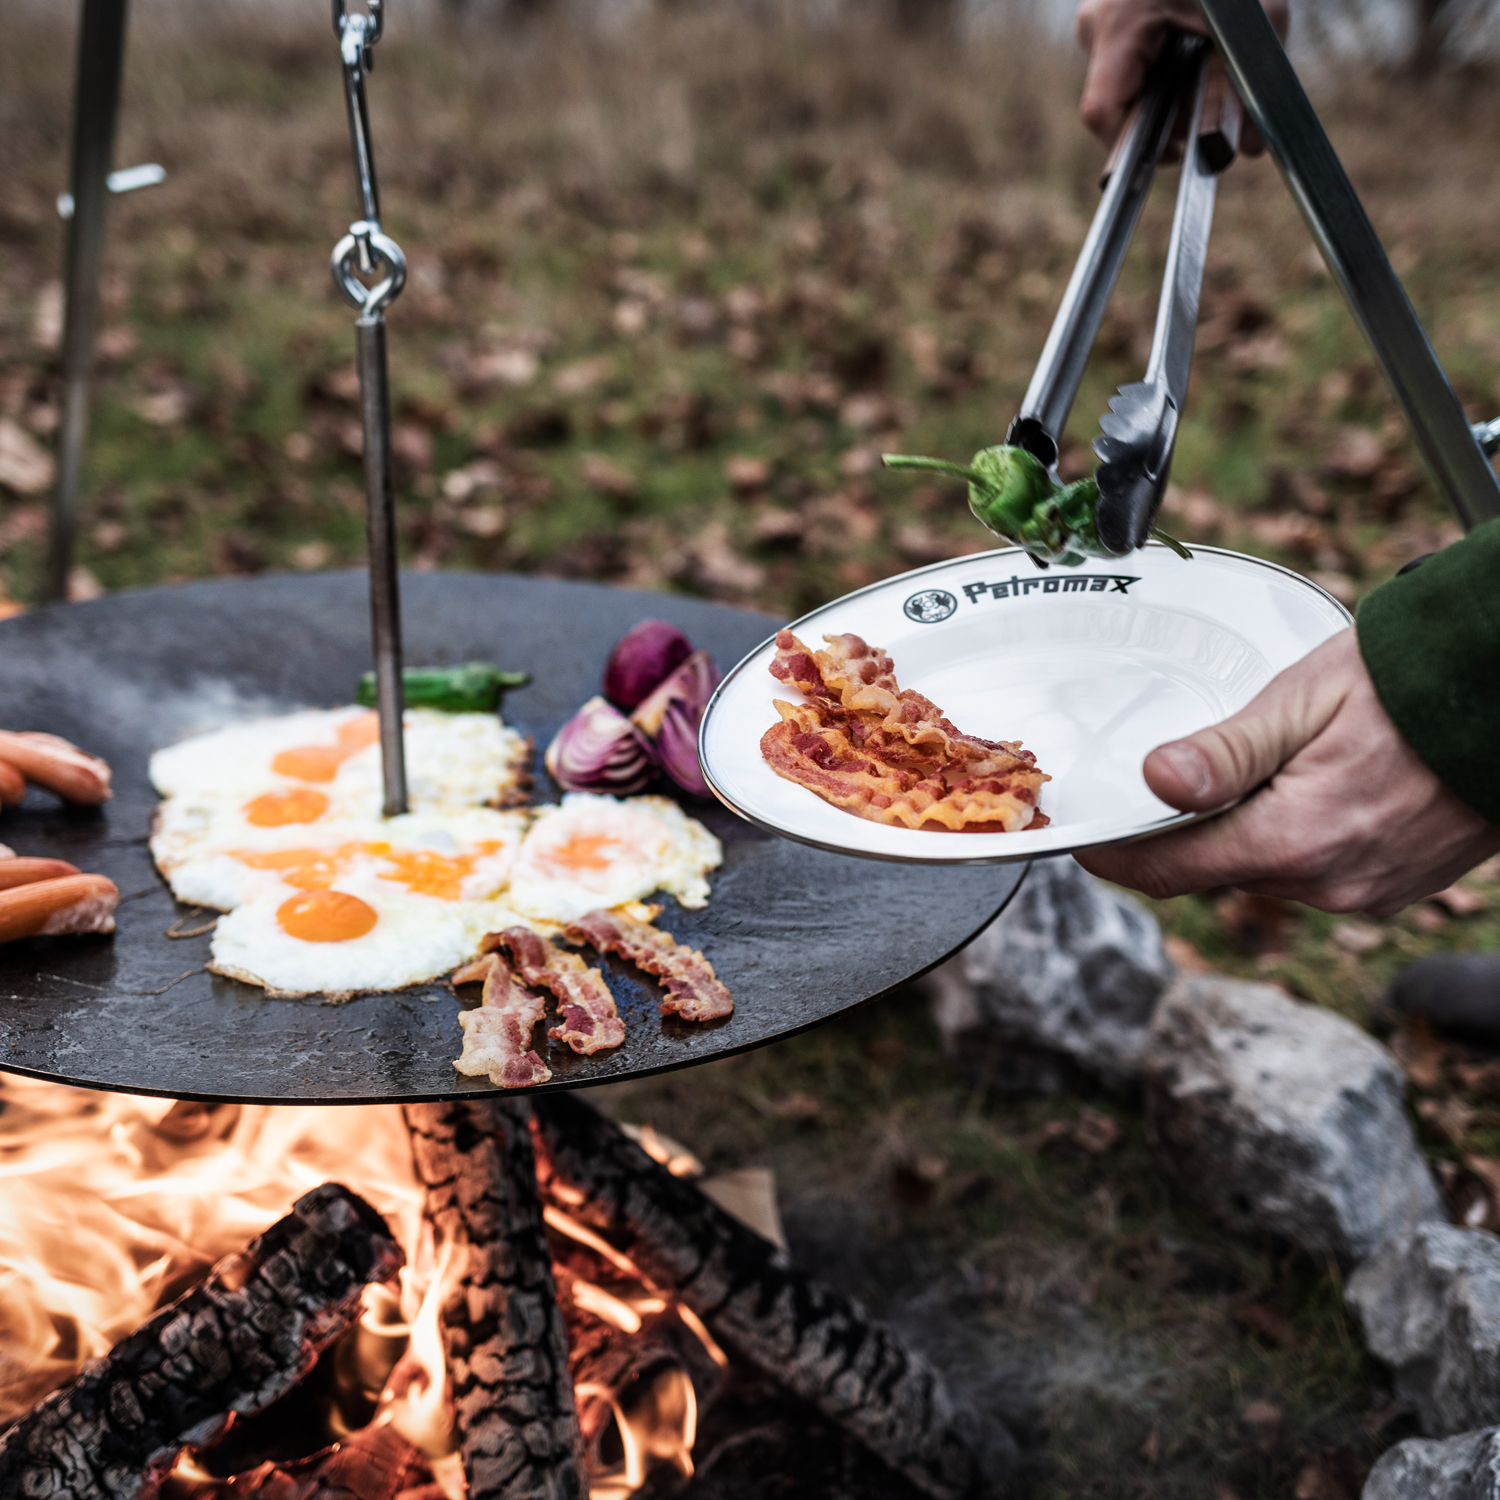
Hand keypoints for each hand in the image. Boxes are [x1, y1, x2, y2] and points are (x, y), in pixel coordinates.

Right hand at [1074, 0, 1286, 155]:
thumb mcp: (1255, 19)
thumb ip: (1246, 88)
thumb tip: (1248, 152)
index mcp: (1118, 23)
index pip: (1102, 114)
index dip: (1138, 147)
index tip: (1180, 152)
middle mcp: (1097, 22)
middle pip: (1118, 100)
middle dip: (1164, 113)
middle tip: (1210, 106)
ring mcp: (1100, 14)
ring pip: (1126, 80)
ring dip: (1167, 87)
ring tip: (1207, 64)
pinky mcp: (1114, 10)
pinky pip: (1131, 56)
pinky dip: (1165, 62)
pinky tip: (1194, 47)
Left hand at [1074, 629, 1499, 914]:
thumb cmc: (1411, 684)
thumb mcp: (1303, 700)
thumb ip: (1226, 750)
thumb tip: (1154, 781)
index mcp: (1297, 841)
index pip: (1171, 870)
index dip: (1117, 859)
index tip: (1084, 843)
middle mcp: (1330, 882)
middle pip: (1216, 868)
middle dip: (1185, 832)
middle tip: (1166, 780)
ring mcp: (1366, 891)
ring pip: (1265, 870)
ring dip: (1244, 831)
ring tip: (1261, 767)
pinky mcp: (1393, 888)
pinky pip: (1315, 870)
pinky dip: (1294, 837)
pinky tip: (1312, 787)